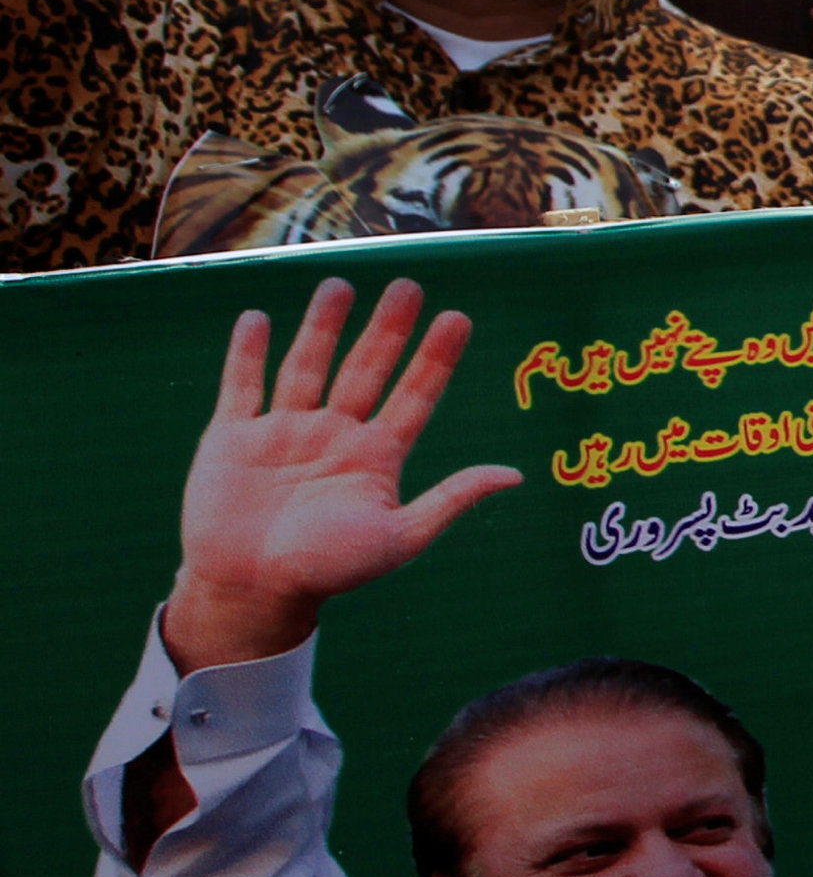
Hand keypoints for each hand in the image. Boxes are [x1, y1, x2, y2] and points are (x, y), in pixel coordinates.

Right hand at [164, 279, 518, 671]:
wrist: (252, 592)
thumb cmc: (329, 571)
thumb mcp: (399, 537)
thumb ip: (451, 500)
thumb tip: (515, 475)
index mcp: (376, 456)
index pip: (415, 396)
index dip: (436, 358)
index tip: (458, 319)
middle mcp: (334, 435)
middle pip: (366, 369)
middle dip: (387, 329)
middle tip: (408, 285)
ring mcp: (283, 432)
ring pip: (307, 366)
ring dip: (322, 327)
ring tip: (339, 284)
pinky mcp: (232, 439)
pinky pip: (242, 386)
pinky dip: (247, 353)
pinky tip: (257, 318)